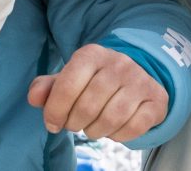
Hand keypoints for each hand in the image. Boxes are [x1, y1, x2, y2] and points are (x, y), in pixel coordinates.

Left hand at [28, 43, 169, 141]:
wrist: (136, 74)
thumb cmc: (94, 80)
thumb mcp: (69, 78)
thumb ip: (47, 88)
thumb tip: (34, 98)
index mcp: (92, 54)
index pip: (67, 85)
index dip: (55, 110)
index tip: (52, 122)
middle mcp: (119, 63)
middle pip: (88, 106)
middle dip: (75, 123)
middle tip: (74, 125)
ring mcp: (140, 80)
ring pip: (112, 118)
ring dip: (95, 131)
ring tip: (91, 128)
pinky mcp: (156, 99)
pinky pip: (135, 126)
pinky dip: (119, 135)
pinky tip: (113, 130)